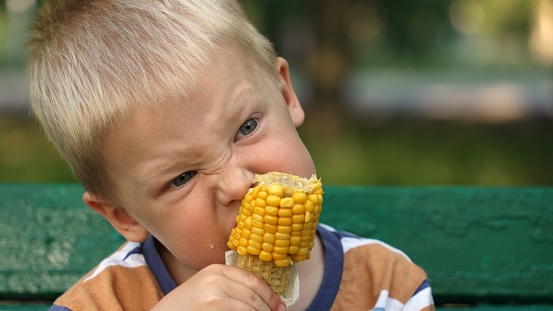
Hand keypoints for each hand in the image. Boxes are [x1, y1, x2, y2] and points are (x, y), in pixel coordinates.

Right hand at [151, 264, 285, 310]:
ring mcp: (215, 297)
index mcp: (216, 270)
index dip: (270, 296)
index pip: (253, 280)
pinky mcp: (213, 310)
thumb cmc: (184, 309)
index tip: (280, 307)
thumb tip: (268, 302)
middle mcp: (216, 279)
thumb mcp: (206, 289)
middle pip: (254, 298)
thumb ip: (230, 288)